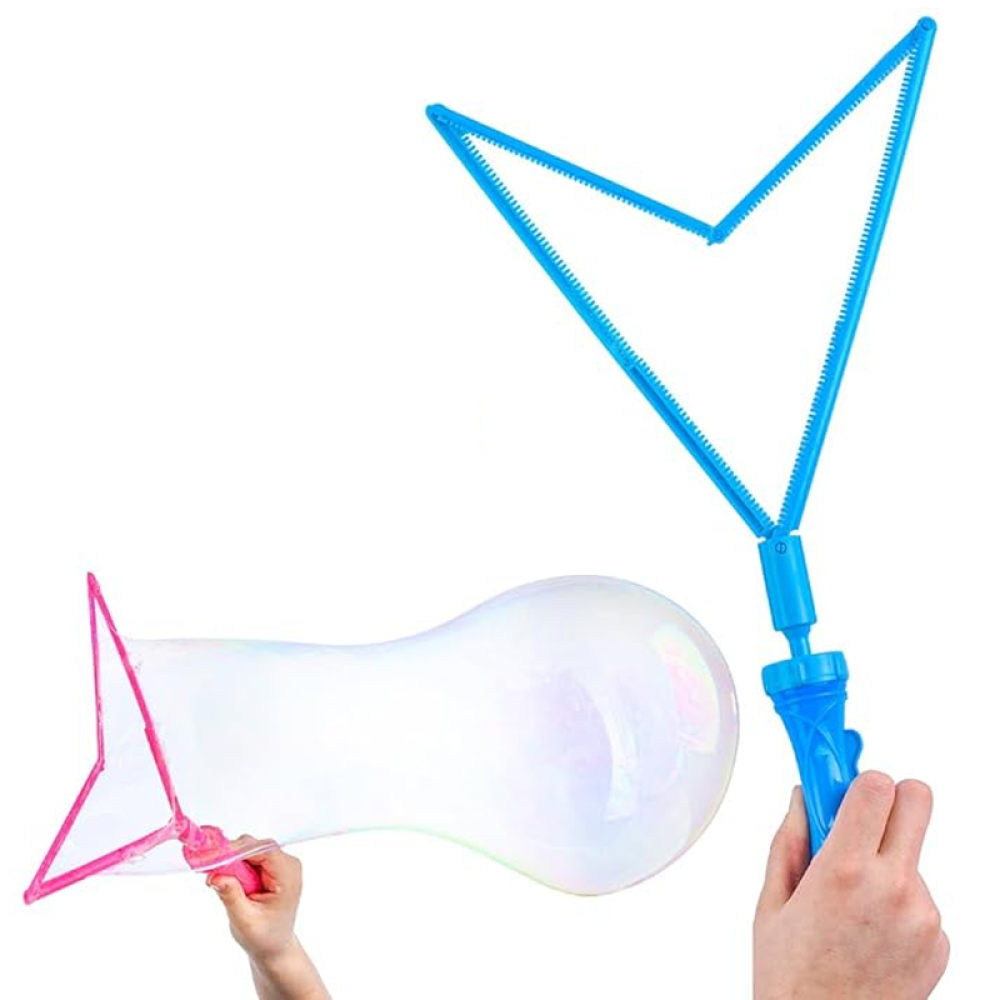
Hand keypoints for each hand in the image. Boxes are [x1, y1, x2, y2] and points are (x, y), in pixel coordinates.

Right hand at [209, 837, 329, 999]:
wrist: (274, 946)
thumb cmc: (264, 937)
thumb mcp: (244, 921)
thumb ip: (231, 896)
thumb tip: (215, 876)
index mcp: (288, 876)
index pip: (263, 850)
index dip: (237, 849)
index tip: (212, 855)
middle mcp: (288, 865)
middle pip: (255, 847)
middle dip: (231, 855)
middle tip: (208, 868)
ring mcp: (280, 864)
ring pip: (251, 849)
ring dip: (232, 861)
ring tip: (218, 878)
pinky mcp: (271, 866)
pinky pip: (250, 856)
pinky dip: (236, 864)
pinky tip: (227, 878)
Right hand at [753, 772, 948, 998]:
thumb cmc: (791, 979)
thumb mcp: (772, 904)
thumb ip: (789, 841)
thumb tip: (802, 798)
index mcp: (843, 870)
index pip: (875, 786)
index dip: (858, 781)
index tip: (842, 788)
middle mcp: (892, 887)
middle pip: (917, 801)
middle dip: (891, 799)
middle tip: (862, 820)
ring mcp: (924, 917)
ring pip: (913, 856)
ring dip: (887, 864)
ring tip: (852, 906)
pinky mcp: (940, 943)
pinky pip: (922, 900)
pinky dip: (899, 907)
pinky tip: (870, 935)